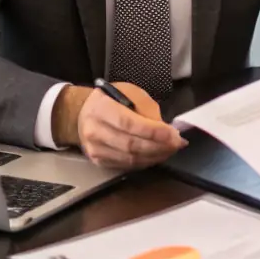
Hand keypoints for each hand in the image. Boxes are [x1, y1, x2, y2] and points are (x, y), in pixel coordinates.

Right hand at [54, 82, 185, 169]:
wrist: (82, 114)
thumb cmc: (110, 100)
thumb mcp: (128, 92)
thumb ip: (146, 108)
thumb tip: (164, 129)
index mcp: (101, 108)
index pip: (129, 123)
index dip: (153, 131)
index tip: (173, 134)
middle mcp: (94, 131)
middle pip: (131, 145)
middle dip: (158, 146)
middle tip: (177, 144)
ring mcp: (95, 149)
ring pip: (130, 159)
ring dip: (155, 156)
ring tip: (170, 150)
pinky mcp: (98, 161)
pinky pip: (126, 166)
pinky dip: (145, 162)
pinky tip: (156, 155)